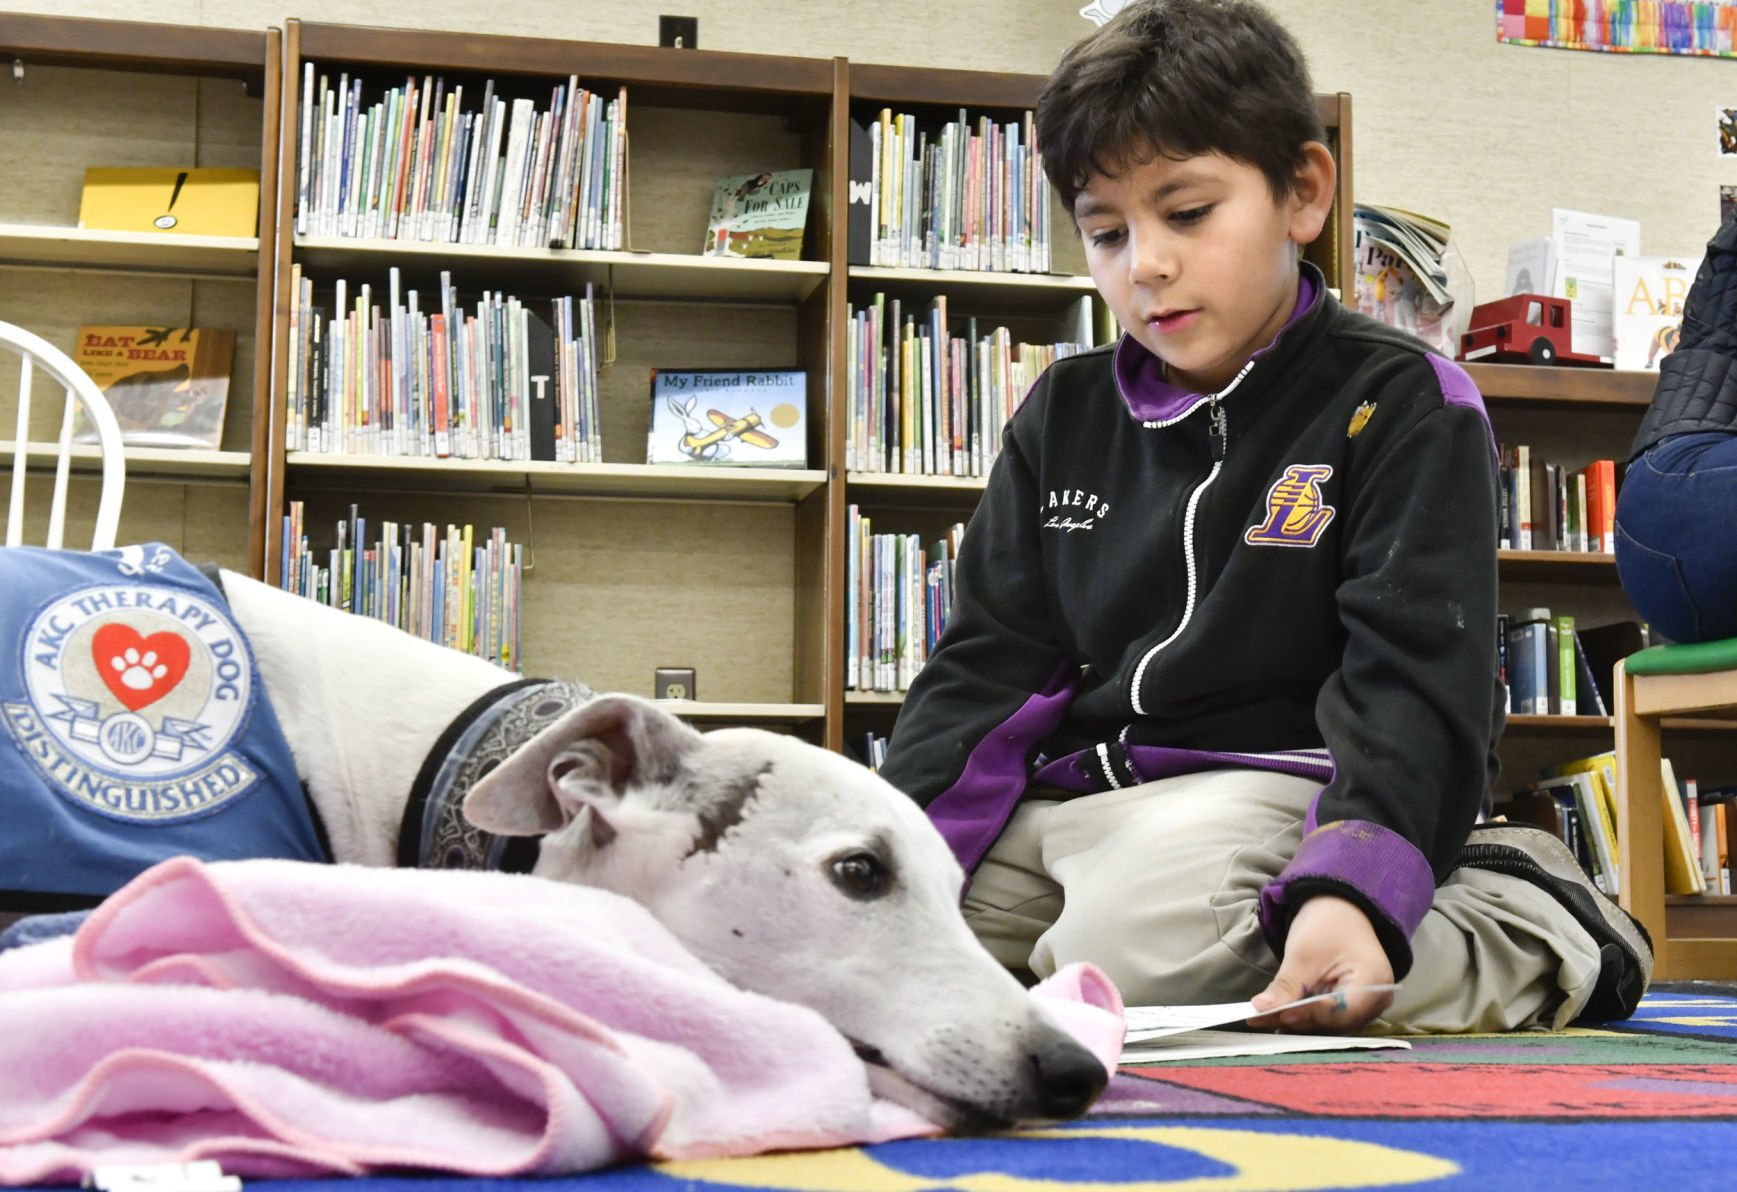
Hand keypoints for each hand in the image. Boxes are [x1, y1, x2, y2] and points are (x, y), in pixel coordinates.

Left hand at [1247, 894, 1394, 1032]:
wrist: (1340, 911)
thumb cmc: (1328, 924)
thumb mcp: (1303, 952)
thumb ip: (1286, 985)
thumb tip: (1261, 1009)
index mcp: (1374, 982)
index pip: (1339, 1011)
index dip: (1306, 1016)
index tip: (1275, 1014)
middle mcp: (1377, 1001)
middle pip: (1335, 1022)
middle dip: (1299, 1021)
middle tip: (1262, 1020)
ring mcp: (1368, 1006)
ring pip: (1331, 1025)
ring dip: (1300, 1023)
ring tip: (1267, 1019)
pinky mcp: (1354, 1008)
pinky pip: (1330, 1019)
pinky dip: (1306, 1017)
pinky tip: (1282, 1015)